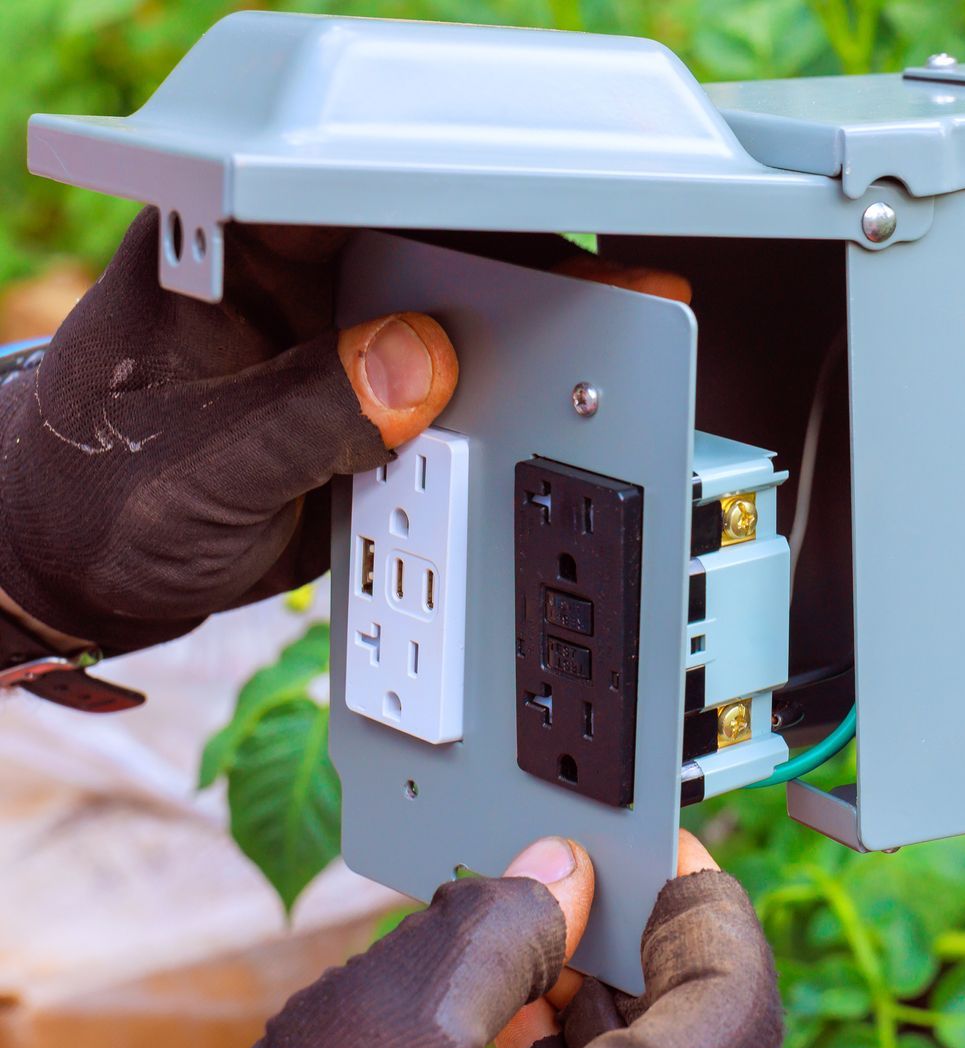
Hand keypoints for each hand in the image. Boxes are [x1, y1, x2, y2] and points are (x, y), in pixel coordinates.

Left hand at [0, 207, 457, 652]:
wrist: (96, 579)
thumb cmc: (93, 504)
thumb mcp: (199, 469)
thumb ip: (307, 417)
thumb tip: (422, 364)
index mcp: (217, 256)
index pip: (329, 195)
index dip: (412, 199)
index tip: (489, 228)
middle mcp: (285, 290)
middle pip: (409, 251)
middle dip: (468, 289)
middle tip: (515, 327)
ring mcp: (333, 350)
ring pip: (440, 332)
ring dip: (472, 373)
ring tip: (490, 407)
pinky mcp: (369, 411)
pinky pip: (440, 408)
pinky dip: (461, 434)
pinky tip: (464, 455)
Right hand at [130, 833, 786, 1047]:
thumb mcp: (370, 1029)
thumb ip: (490, 929)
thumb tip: (562, 879)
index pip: (740, 1008)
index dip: (709, 914)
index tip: (673, 862)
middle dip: (669, 968)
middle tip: (612, 896)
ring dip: (631, 1031)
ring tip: (556, 957)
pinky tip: (534, 1041)